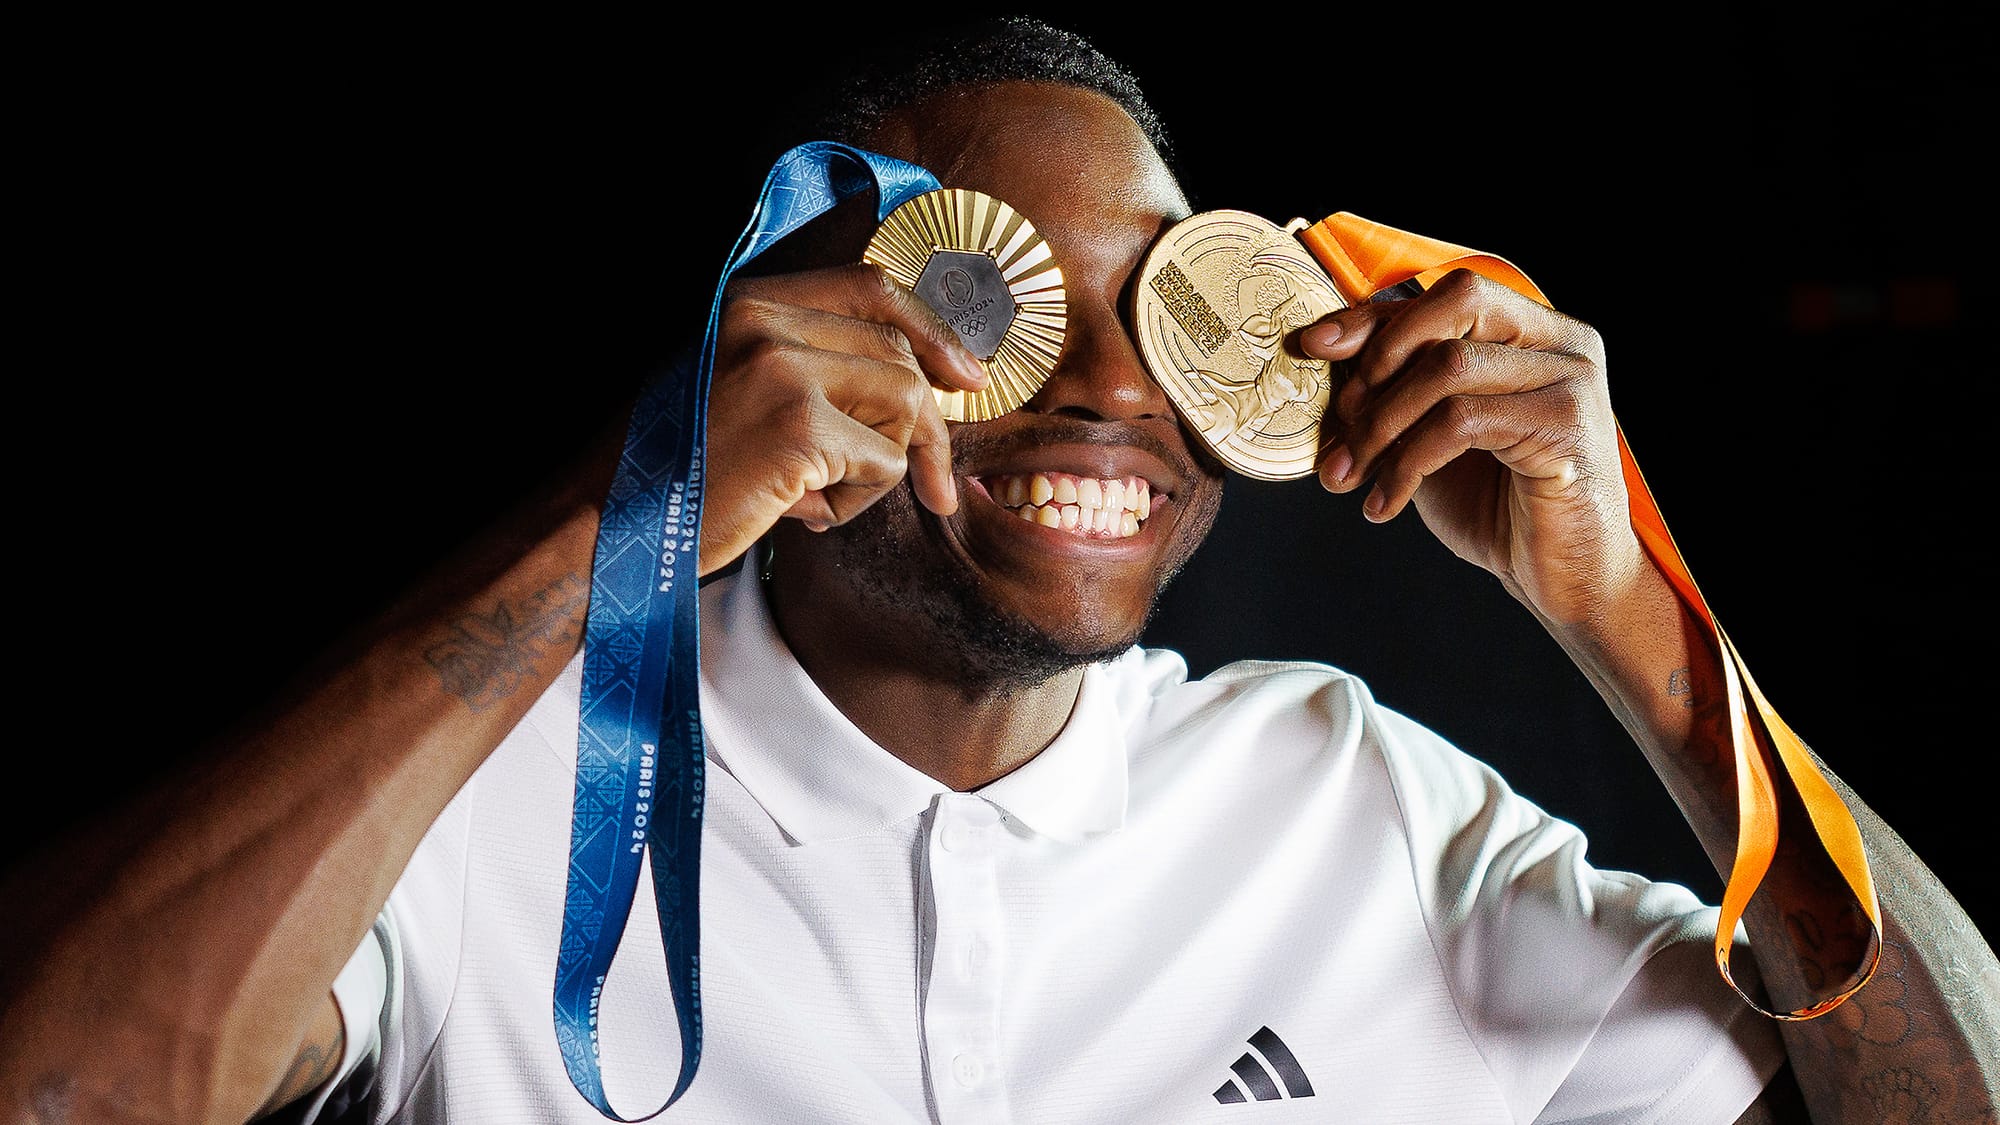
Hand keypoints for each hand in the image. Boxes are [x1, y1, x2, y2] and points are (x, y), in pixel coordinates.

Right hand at [699, 263, 987, 575]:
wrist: (606, 525)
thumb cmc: (673, 473)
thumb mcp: (732, 393)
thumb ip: (805, 371)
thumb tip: (915, 387)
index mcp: (747, 303)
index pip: (870, 287)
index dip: (930, 330)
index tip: (966, 377)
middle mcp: (763, 320)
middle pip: (899, 356)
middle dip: (926, 429)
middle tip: (933, 490)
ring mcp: (781, 367)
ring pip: (903, 405)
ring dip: (882, 468)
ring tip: (824, 499)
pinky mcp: (796, 424)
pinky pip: (883, 463)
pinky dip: (858, 502)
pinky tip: (803, 513)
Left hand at [1301, 269, 1642, 627]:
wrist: (1563, 578)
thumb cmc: (1500, 507)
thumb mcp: (1430, 438)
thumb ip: (1396, 391)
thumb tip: (1326, 354)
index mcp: (1533, 331)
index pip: (1445, 297)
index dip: (1374, 316)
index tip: (1314, 346)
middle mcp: (1562, 341)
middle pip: (1457, 302)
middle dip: (1381, 360)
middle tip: (1341, 423)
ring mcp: (1571, 378)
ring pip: (1450, 365)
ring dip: (1381, 425)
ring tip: (1347, 476)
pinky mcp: (1567, 425)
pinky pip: (1462, 422)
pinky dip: (1407, 464)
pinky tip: (1384, 503)